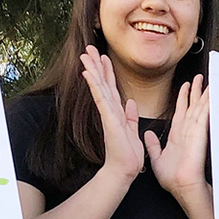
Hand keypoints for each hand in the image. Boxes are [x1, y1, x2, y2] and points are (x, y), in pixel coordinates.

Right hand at [80, 46, 146, 184]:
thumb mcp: (132, 130)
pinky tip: (88, 73)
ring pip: (99, 87)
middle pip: (102, 83)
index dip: (107, 72)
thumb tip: (130, 102)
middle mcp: (110, 111)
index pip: (111, 88)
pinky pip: (101, 99)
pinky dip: (95, 85)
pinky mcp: (108, 119)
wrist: (125, 169)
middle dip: (95, 65)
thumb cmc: (128, 154)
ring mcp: (108, 114)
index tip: (103, 57)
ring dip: (92, 70)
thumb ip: (131, 116)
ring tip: (85, 55)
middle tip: (88, 49)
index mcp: (117, 112)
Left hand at [147, 75, 210, 203]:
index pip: (182, 111)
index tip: (186, 87)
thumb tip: (148, 135)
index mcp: (178, 135)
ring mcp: (195, 131)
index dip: (184, 98)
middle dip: (196, 91)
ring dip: (204, 93)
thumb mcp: (156, 158)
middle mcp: (187, 131)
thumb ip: (153, 145)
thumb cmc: (172, 178)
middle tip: (199, 78)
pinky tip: (212, 91)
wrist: (181, 186)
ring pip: (200, 106)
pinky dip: (209, 101)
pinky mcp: (200, 131)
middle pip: (193, 106)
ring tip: (207, 81)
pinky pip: (205, 112)